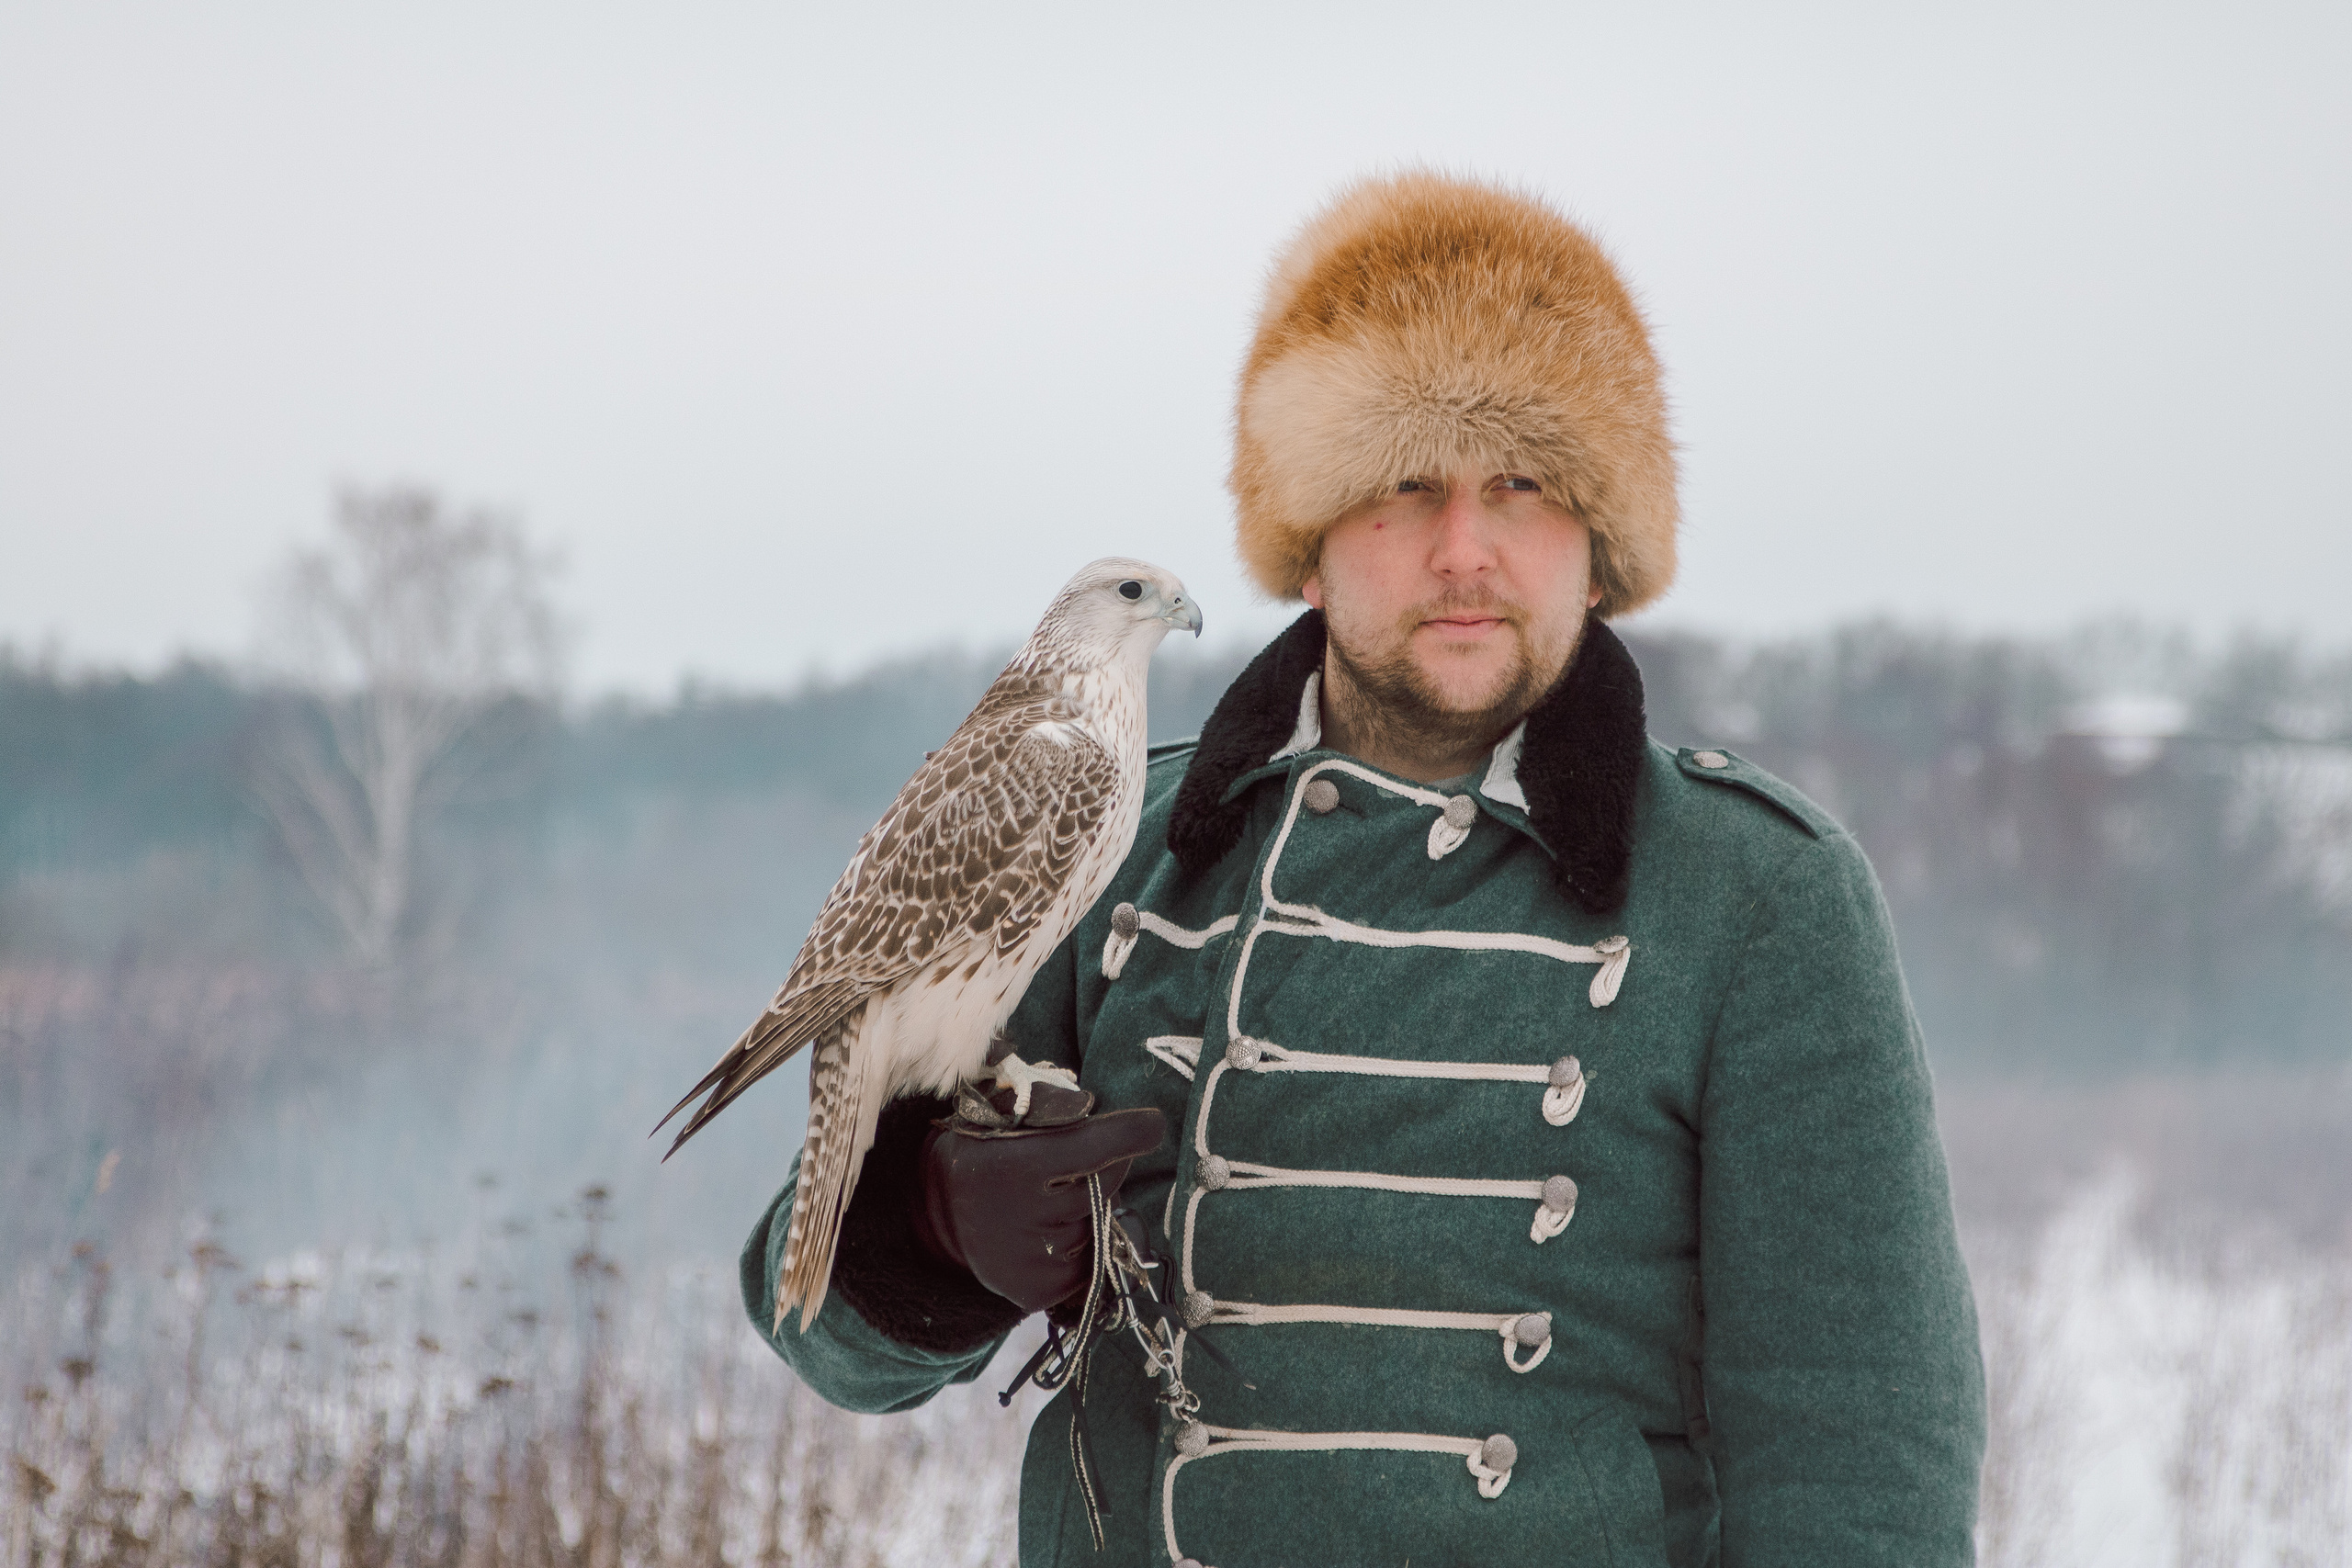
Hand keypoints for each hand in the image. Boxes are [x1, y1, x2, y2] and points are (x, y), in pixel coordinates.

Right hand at [913, 1106, 1165, 1310]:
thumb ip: (1051, 1104)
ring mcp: (1031, 1259)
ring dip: (1090, 1209)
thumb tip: (1104, 1111)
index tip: (1152, 1124)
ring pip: (1100, 1223)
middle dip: (1108, 1165)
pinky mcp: (1038, 1291)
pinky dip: (1080, 1243)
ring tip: (1047, 1200)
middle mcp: (1022, 1215)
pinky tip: (1046, 1231)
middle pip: (1108, 1183)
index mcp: (1013, 1164)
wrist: (937, 1215)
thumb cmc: (983, 1150)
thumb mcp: (1002, 1113)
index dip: (1132, 1132)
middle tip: (1076, 1159)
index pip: (1095, 1146)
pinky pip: (1089, 1260)